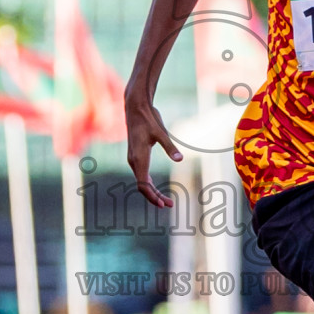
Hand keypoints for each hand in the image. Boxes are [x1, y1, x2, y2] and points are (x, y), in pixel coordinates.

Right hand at [125, 93, 182, 207]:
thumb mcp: (161, 133)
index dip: (153, 195)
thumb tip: (180, 159)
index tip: (163, 204)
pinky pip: (140, 175)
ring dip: (152, 192)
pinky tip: (155, 187)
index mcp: (139, 158)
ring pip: (141, 181)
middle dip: (155, 197)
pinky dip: (148, 184)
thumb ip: (170, 147)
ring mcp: (133, 159)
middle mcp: (134, 161)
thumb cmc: (148, 119)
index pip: (144, 184)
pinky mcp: (135, 156)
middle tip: (169, 204)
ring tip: (164, 200)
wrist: (135, 108)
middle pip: (143, 186)